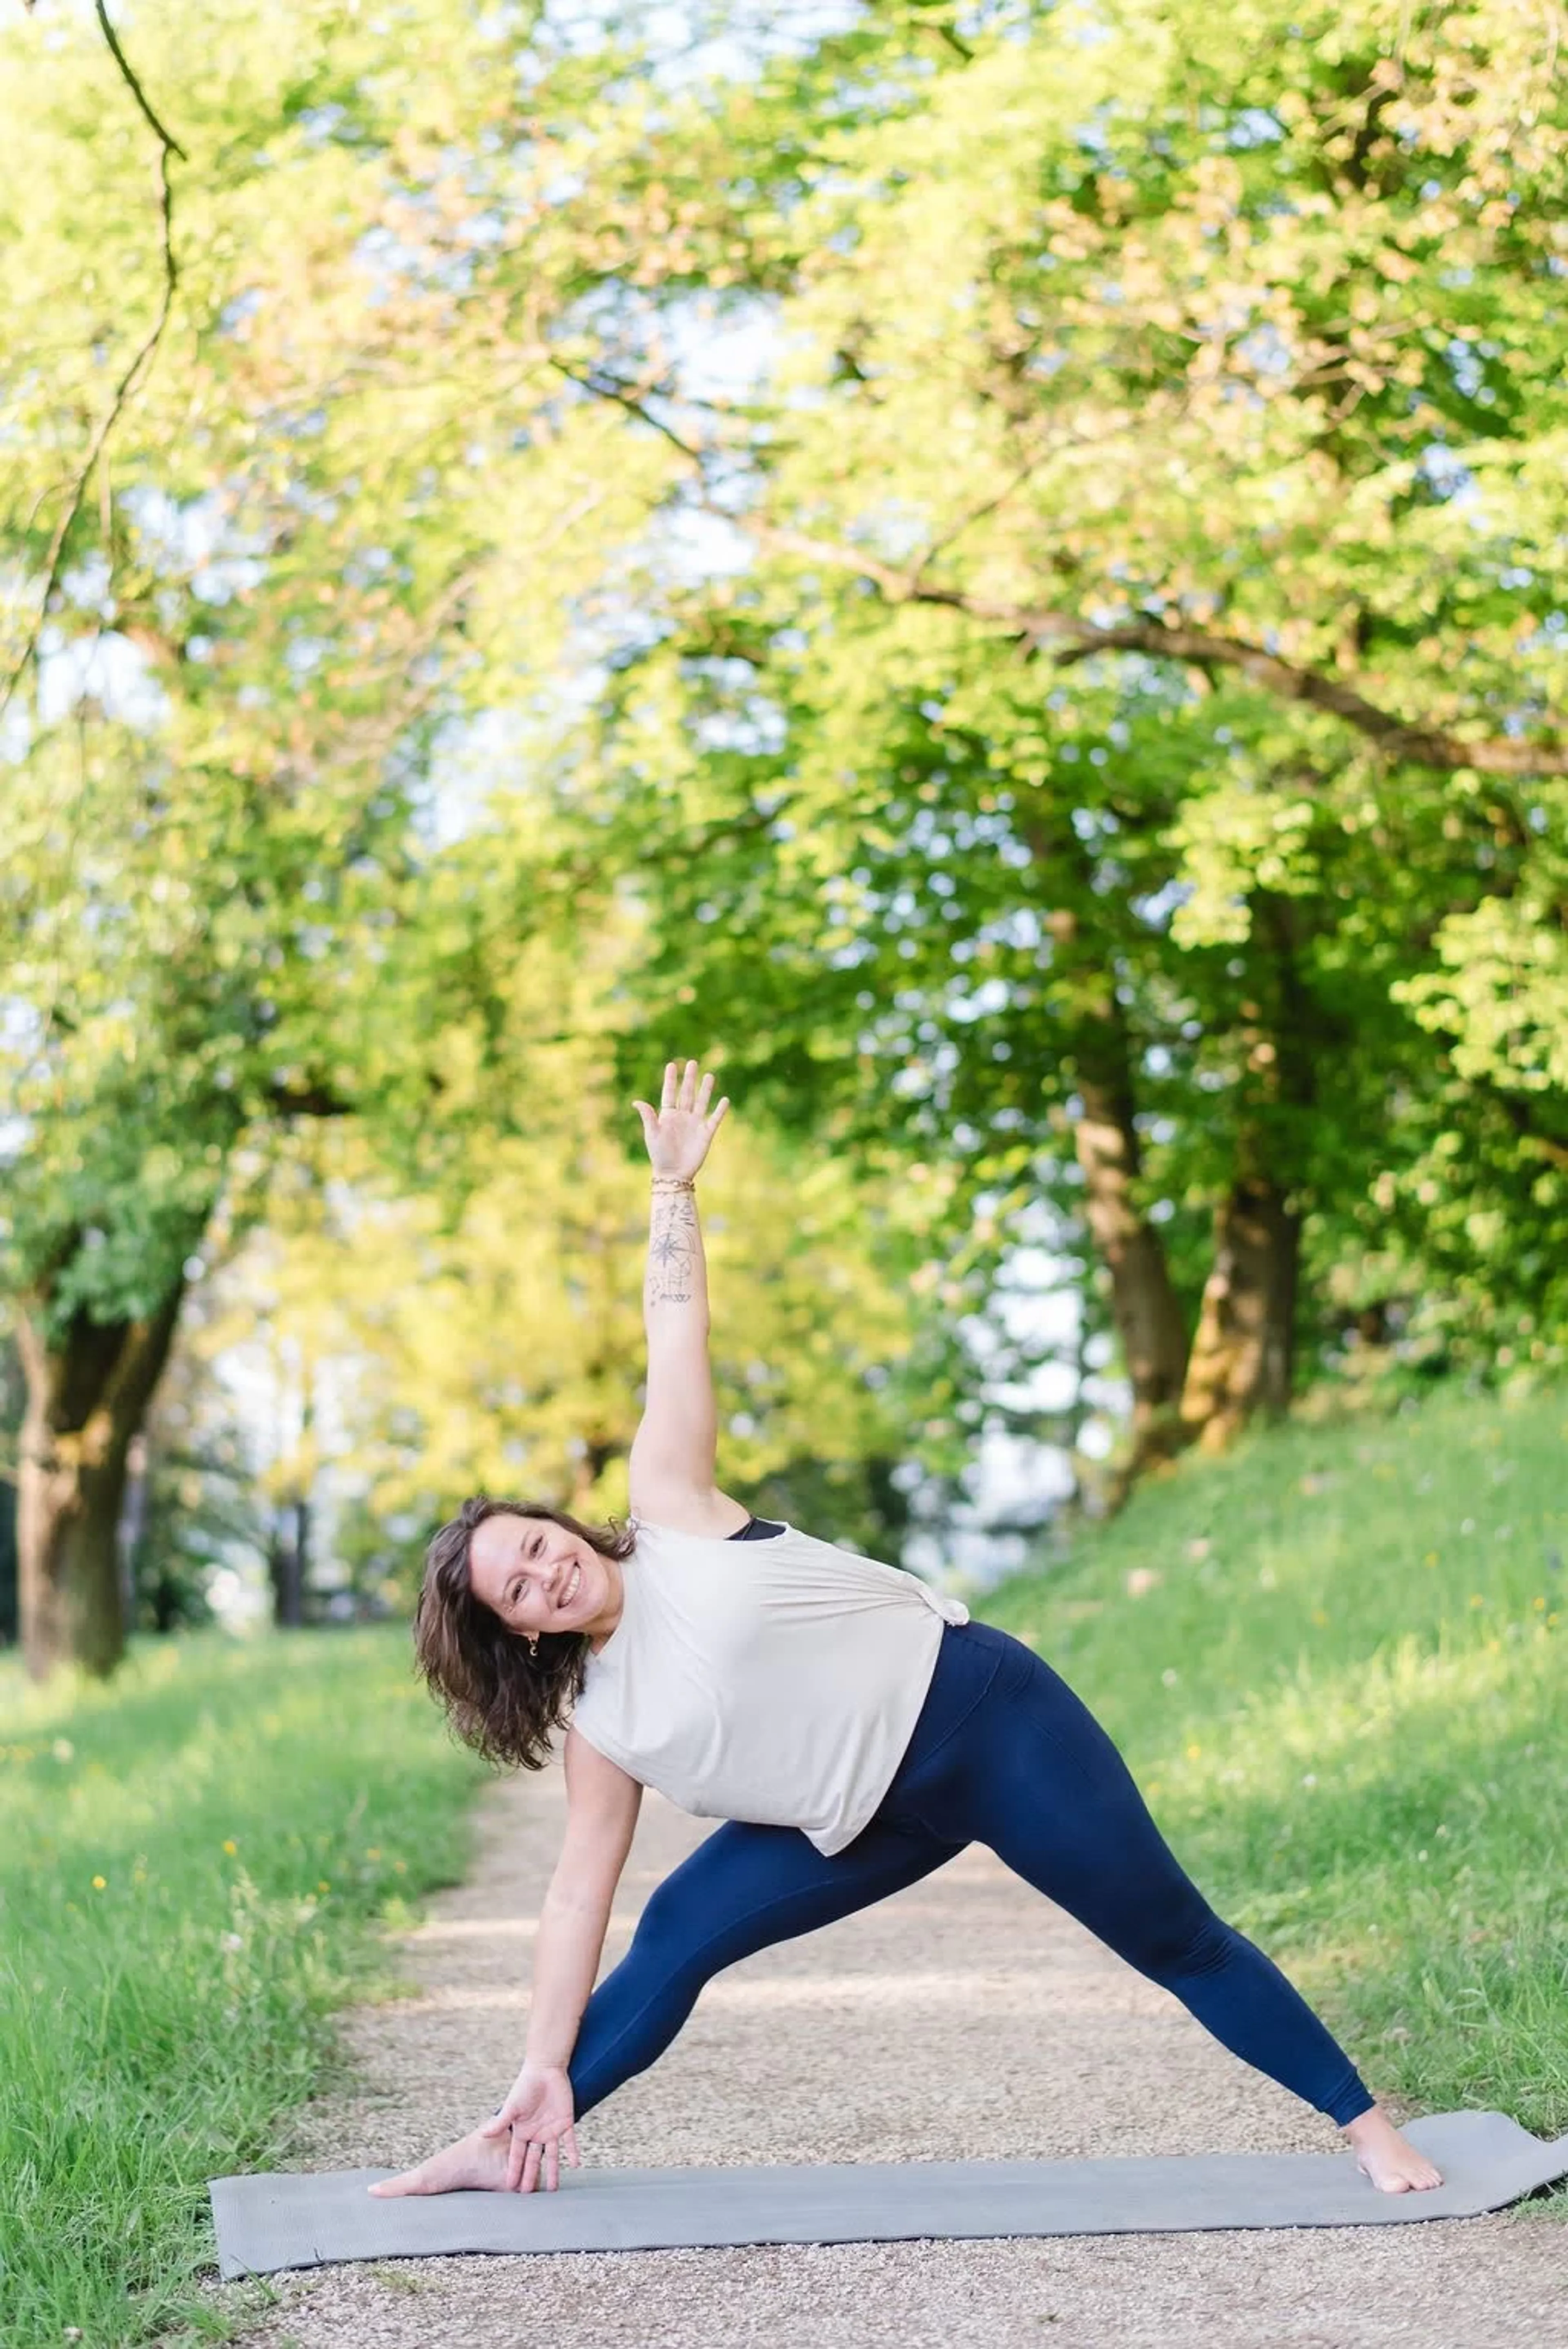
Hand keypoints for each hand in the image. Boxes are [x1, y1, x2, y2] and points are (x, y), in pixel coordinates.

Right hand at [477, 2062, 579, 2192]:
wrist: (546, 2069)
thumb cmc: (525, 2086)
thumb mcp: (512, 2106)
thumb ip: (500, 2122)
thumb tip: (483, 2135)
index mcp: (522, 2131)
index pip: (517, 2155)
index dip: (514, 2170)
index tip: (510, 2187)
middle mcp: (536, 2134)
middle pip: (533, 2160)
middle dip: (530, 2176)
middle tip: (528, 2196)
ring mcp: (551, 2129)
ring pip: (553, 2156)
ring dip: (553, 2171)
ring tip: (553, 2189)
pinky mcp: (566, 2122)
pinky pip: (570, 2141)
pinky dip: (573, 2152)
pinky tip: (576, 2164)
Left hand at [632, 1058, 729, 1181]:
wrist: (674, 1173)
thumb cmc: (659, 1155)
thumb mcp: (652, 1134)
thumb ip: (648, 1117)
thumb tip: (636, 1101)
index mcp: (668, 1115)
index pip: (669, 1093)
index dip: (670, 1080)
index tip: (671, 1065)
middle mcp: (682, 1117)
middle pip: (686, 1093)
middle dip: (689, 1079)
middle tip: (693, 1063)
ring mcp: (695, 1124)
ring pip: (701, 1102)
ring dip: (705, 1089)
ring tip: (709, 1075)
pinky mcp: (706, 1133)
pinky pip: (714, 1119)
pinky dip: (720, 1110)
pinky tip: (724, 1099)